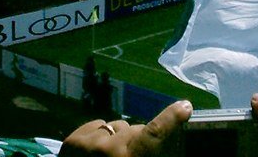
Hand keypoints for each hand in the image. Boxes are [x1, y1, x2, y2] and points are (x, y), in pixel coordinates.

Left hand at [61, 100, 191, 155]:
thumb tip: (151, 147)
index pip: (154, 134)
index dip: (171, 118)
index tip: (185, 106)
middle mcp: (108, 148)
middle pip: (134, 130)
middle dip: (135, 141)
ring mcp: (88, 143)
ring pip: (115, 127)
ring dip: (116, 139)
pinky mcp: (72, 141)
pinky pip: (97, 126)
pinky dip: (98, 137)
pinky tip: (93, 155)